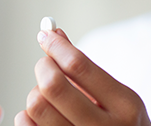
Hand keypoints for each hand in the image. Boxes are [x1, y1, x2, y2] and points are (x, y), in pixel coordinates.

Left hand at [15, 29, 150, 125]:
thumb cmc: (119, 124)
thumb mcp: (115, 95)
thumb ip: (84, 66)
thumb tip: (54, 33)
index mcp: (124, 105)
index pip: (78, 66)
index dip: (56, 46)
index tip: (45, 35)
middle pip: (52, 85)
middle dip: (44, 67)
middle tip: (46, 66)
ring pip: (36, 105)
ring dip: (36, 93)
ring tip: (48, 96)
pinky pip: (25, 124)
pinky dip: (27, 115)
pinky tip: (42, 115)